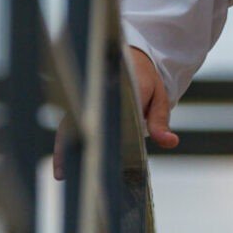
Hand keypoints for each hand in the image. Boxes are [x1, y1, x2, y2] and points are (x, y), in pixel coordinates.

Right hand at [52, 46, 178, 180]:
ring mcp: (86, 100)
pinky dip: (66, 143)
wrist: (133, 58)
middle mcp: (96, 94)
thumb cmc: (146, 79)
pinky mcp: (82, 106)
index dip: (97, 131)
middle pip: (80, 122)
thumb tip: (170, 142)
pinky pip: (71, 125)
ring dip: (64, 149)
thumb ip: (160, 121)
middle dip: (70, 147)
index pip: (105, 112)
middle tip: (64, 172)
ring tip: (61, 173)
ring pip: (70, 126)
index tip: (91, 150)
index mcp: (116, 88)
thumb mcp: (158, 99)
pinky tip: (65, 163)